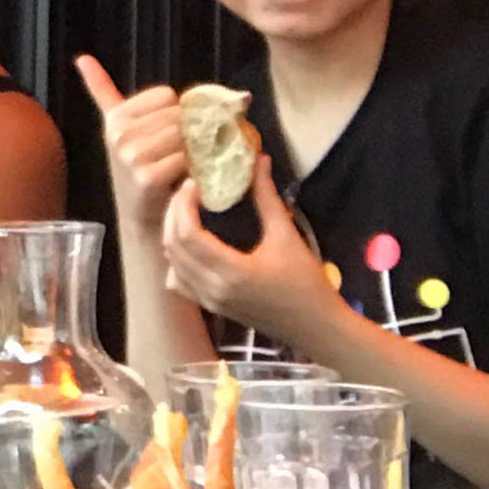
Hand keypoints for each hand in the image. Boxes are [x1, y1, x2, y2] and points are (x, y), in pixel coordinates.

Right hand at [76, 55, 187, 235]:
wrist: (143, 218)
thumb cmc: (139, 168)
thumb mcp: (117, 126)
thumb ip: (101, 89)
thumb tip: (82, 58)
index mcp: (116, 116)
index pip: (167, 95)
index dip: (174, 114)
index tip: (165, 135)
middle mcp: (120, 133)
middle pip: (178, 113)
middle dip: (187, 131)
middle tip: (178, 154)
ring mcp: (132, 155)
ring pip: (184, 134)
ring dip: (192, 150)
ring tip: (180, 166)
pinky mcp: (148, 176)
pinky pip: (185, 158)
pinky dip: (192, 168)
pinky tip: (183, 179)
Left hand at [156, 159, 335, 345]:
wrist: (316, 328)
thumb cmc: (307, 283)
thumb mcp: (286, 236)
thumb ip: (267, 197)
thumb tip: (258, 159)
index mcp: (231, 272)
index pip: (188, 234)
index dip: (183, 204)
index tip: (194, 183)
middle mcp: (213, 289)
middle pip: (173, 245)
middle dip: (174, 212)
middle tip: (188, 190)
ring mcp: (209, 301)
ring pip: (171, 263)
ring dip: (171, 233)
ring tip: (186, 210)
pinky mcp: (211, 307)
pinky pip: (178, 282)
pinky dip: (175, 260)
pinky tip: (190, 243)